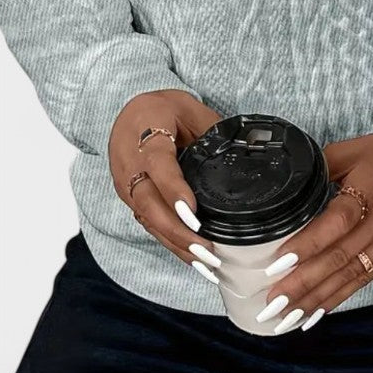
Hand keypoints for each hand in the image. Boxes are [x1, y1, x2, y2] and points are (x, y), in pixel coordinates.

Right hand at [108, 89, 223, 283]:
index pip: (159, 167)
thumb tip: (247, 149)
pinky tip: (192, 258)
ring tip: (206, 265)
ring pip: (149, 220)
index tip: (194, 213)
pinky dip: (170, 242)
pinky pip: (149, 223)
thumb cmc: (159, 107)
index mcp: (145, 137)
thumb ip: (211, 129)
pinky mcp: (131, 199)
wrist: (125, 109)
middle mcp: (131, 166)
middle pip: (150, 204)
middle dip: (179, 232)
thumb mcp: (188, 107)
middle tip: (209, 253)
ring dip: (177, 244)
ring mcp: (128, 185)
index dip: (175, 191)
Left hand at [254, 133, 372, 332]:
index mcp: (372, 186)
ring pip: (352, 274)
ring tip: (287, 316)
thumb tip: (286, 188)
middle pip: (342, 256)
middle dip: (305, 283)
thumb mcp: (352, 150)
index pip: (338, 221)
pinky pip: (365, 279)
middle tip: (273, 302)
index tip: (279, 264)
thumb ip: (320, 168)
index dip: (309, 244)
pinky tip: (315, 313)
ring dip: (317, 298)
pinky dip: (338, 297)